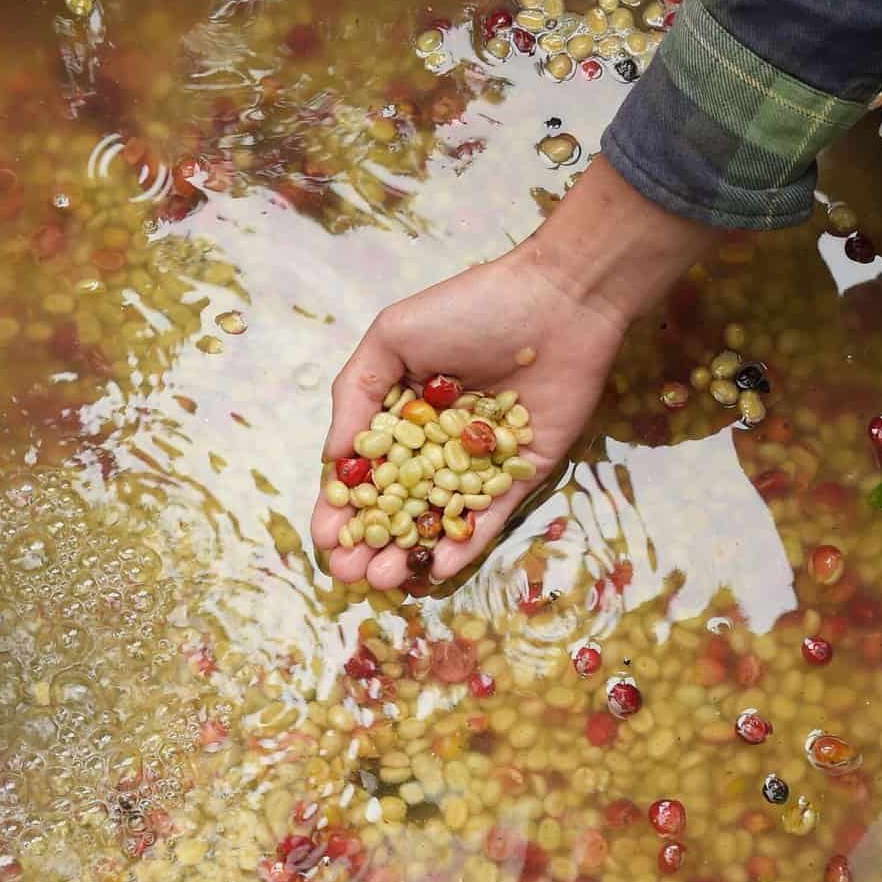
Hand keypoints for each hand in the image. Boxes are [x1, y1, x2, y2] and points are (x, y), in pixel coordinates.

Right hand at [309, 157, 718, 589]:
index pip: (365, 471)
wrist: (556, 302)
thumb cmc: (469, 309)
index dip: (342, 507)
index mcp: (402, 413)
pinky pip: (490, 517)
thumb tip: (333, 459)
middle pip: (397, 504)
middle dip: (370, 543)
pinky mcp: (522, 474)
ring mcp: (479, 462)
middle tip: (350, 573)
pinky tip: (438, 569)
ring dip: (410, 552)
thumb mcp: (392, 338)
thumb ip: (357, 397)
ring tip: (384, 578)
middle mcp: (437, 443)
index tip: (325, 538)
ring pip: (439, 519)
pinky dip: (466, 544)